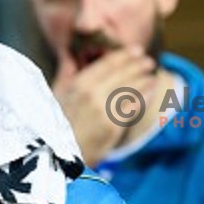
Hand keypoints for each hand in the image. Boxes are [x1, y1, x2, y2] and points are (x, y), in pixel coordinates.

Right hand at [52, 47, 155, 165]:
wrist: (53, 154)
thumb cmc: (51, 123)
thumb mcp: (53, 94)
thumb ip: (65, 73)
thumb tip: (70, 54)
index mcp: (77, 84)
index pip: (106, 64)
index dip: (124, 55)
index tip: (136, 50)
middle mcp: (92, 94)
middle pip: (122, 74)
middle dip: (138, 65)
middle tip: (148, 61)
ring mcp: (104, 110)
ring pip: (131, 89)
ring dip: (144, 80)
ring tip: (151, 75)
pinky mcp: (113, 127)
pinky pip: (133, 107)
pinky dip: (145, 96)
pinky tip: (150, 91)